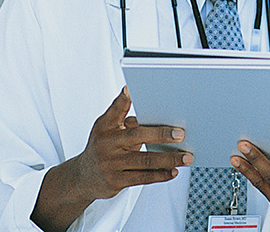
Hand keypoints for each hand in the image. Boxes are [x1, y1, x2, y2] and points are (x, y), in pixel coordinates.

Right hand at [31, 87, 190, 231]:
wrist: (83, 177)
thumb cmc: (101, 147)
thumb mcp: (104, 127)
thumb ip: (120, 113)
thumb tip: (136, 96)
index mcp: (105, 127)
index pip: (116, 110)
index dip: (124, 99)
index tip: (132, 89)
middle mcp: (107, 144)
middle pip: (138, 136)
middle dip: (162, 134)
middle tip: (181, 134)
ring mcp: (111, 164)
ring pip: (145, 161)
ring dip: (169, 159)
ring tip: (185, 157)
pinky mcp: (117, 181)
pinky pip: (143, 178)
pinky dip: (160, 174)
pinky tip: (173, 171)